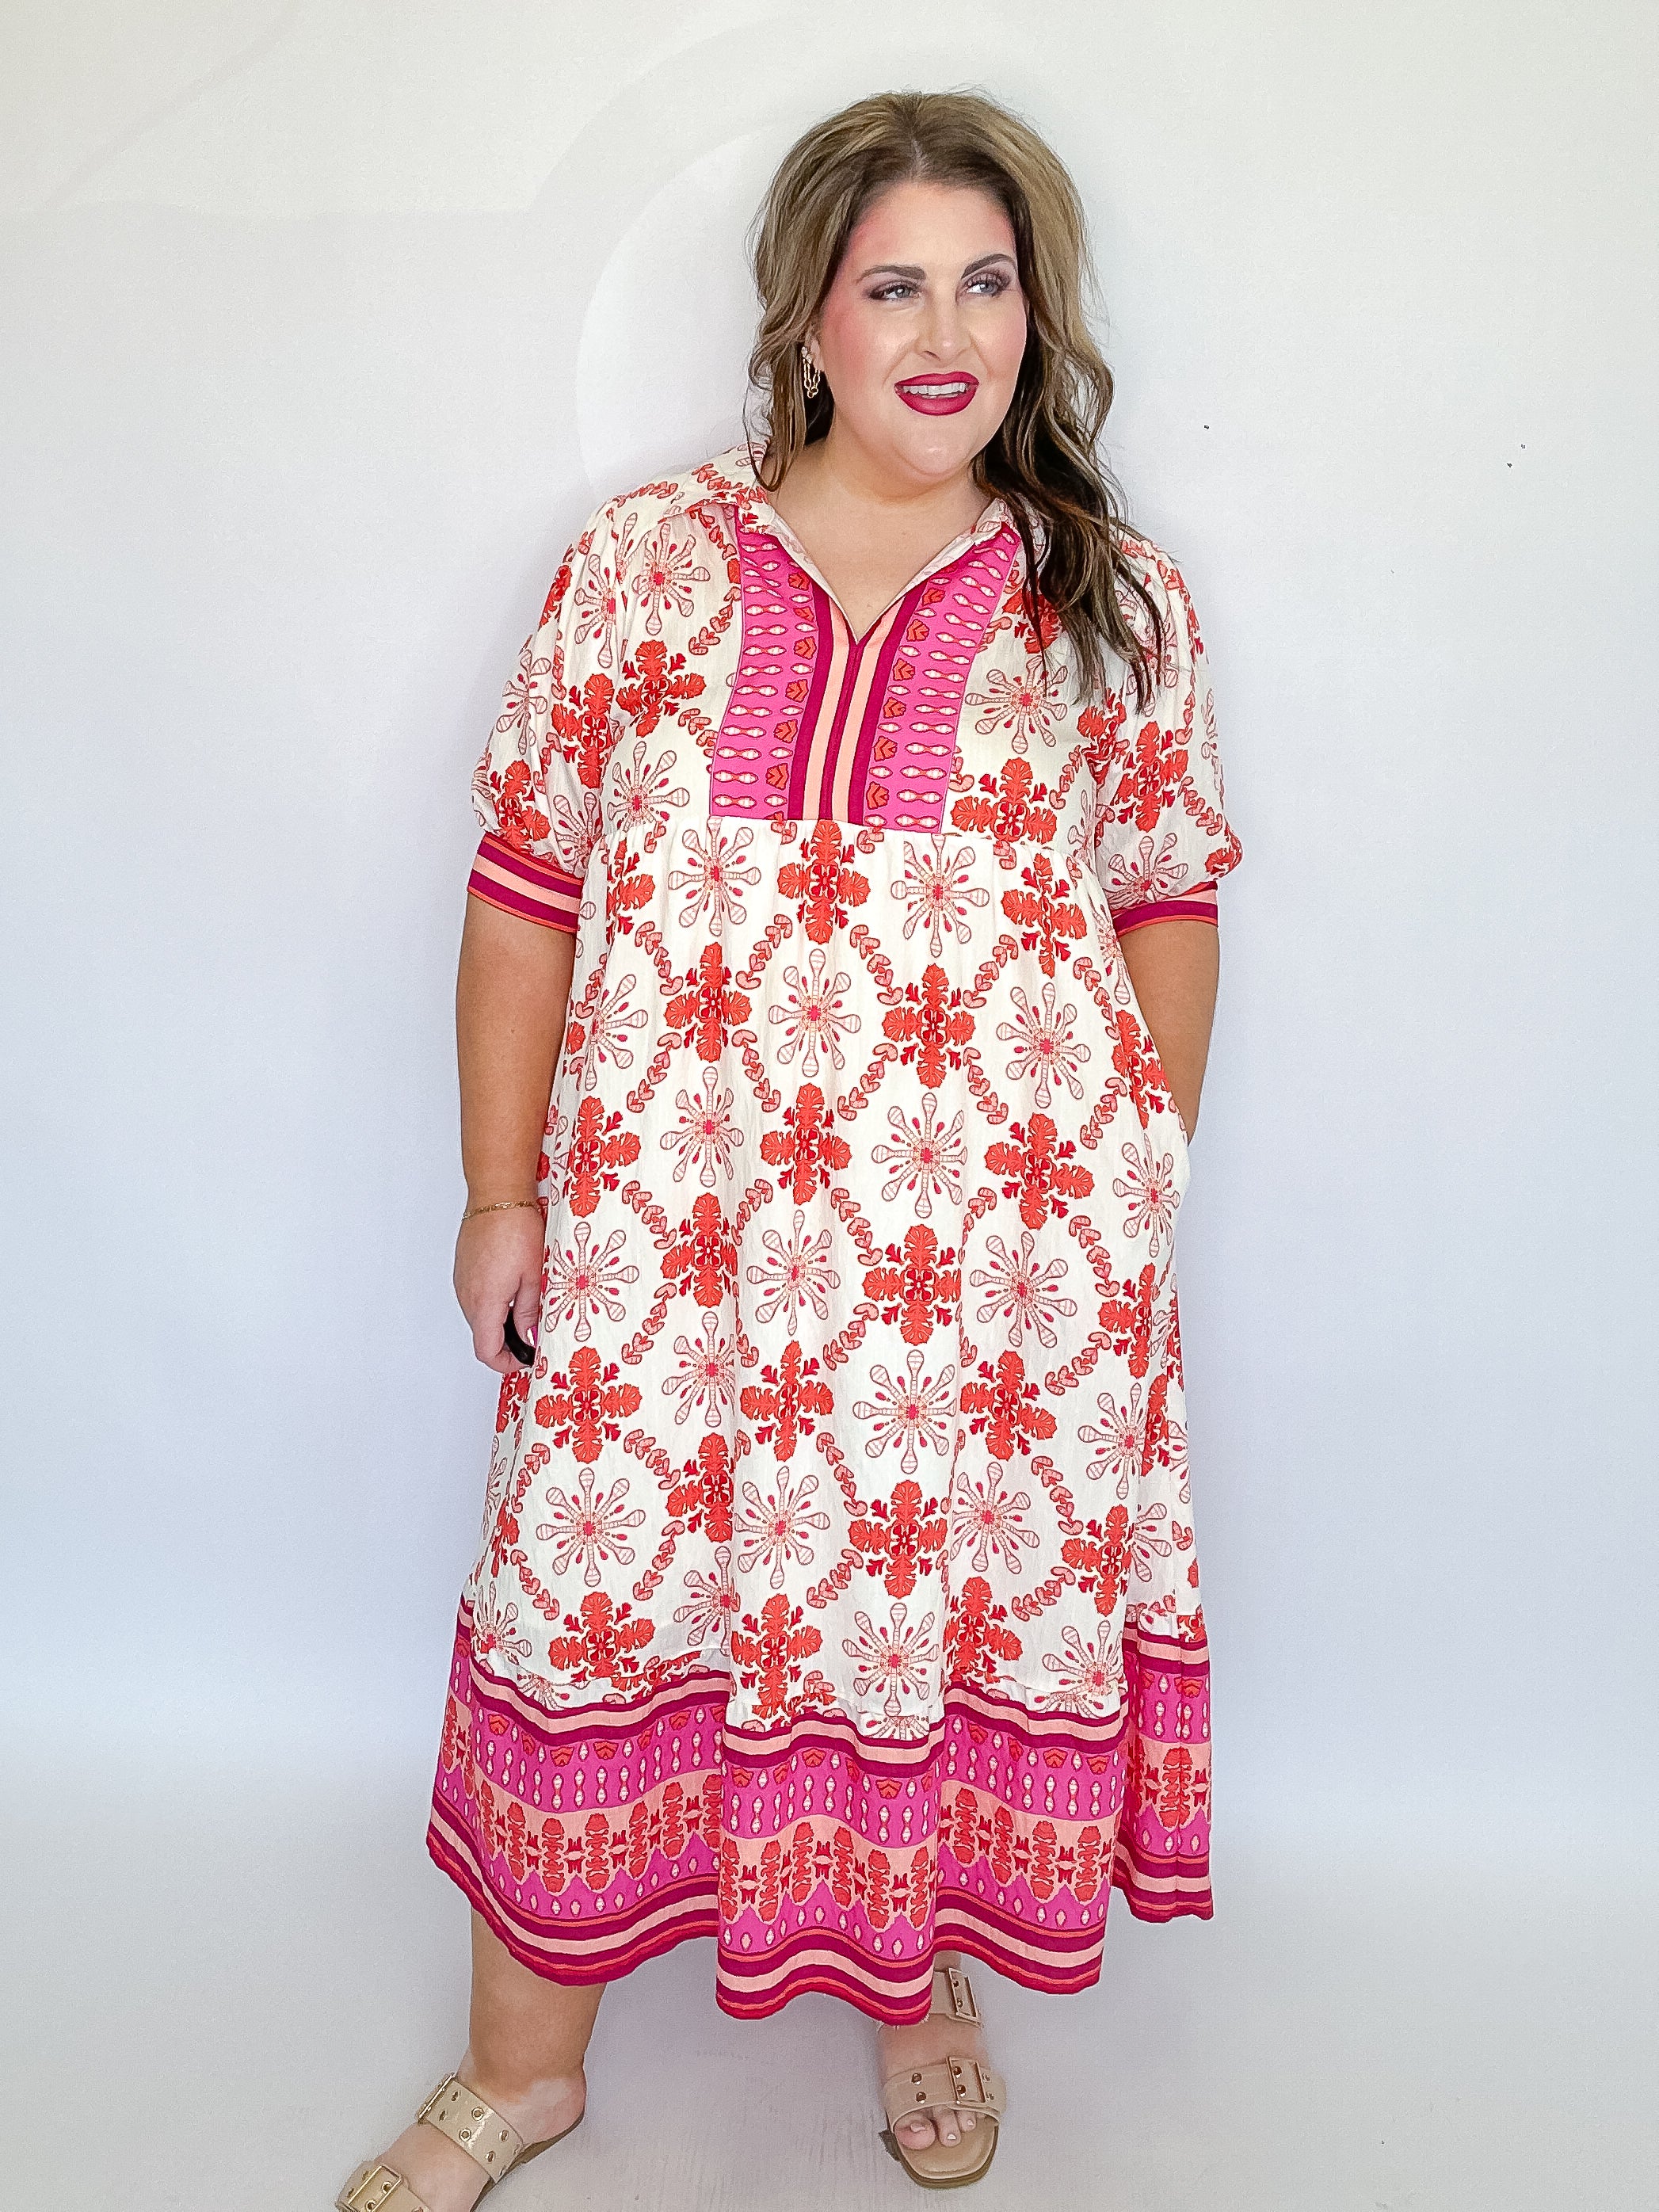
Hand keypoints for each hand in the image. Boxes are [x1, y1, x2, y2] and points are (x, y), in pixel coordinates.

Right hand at [454, 1205, 544, 1374]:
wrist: (497, 1196)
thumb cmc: (516, 1229)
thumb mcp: (533, 1277)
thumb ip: (529, 1313)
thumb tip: (529, 1338)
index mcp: (485, 1303)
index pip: (487, 1351)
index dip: (506, 1364)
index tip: (525, 1360)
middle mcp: (467, 1296)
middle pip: (482, 1336)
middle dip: (507, 1343)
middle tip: (533, 1335)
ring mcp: (462, 1282)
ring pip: (479, 1316)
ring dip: (500, 1321)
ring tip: (527, 1308)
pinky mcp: (463, 1269)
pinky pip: (475, 1297)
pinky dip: (492, 1303)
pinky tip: (513, 1288)